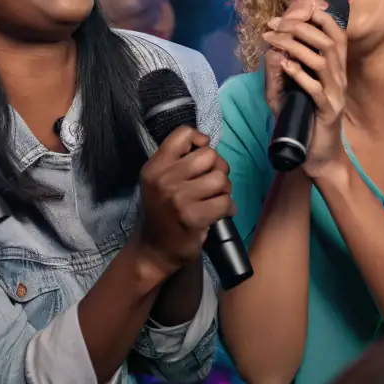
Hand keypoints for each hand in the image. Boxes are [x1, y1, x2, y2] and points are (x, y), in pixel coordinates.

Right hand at [137, 126, 232, 277]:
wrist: (154, 249)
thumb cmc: (161, 211)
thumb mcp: (159, 180)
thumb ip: (177, 160)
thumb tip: (207, 143)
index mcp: (155, 166)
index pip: (183, 134)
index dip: (200, 140)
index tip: (202, 155)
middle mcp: (164, 179)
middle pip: (209, 155)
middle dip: (218, 168)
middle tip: (213, 182)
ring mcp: (178, 198)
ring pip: (220, 178)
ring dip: (224, 189)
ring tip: (217, 197)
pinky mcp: (193, 217)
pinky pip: (225, 202)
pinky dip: (228, 207)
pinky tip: (220, 212)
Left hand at [262, 0, 347, 179]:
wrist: (317, 154)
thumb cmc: (304, 116)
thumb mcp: (290, 87)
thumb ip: (283, 66)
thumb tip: (273, 46)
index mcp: (335, 67)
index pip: (335, 33)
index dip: (316, 16)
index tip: (287, 12)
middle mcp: (339, 77)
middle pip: (328, 41)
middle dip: (300, 26)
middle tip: (275, 24)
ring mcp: (336, 94)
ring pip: (323, 61)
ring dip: (296, 46)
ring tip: (274, 40)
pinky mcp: (328, 112)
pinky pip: (317, 89)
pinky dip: (300, 74)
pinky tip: (285, 66)